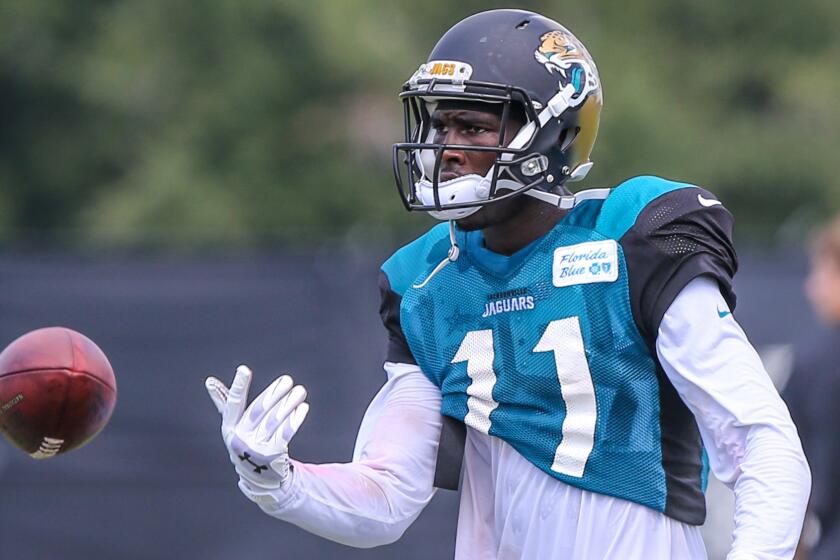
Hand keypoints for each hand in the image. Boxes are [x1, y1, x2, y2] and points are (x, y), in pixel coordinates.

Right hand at [206, 365, 309, 489]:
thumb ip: (225, 403)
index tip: (244, 369)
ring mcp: (255, 449)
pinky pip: (284, 434)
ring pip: (274, 421)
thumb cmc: (247, 441)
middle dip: (274, 394)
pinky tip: (302, 408)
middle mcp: (240, 438)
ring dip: (288, 404)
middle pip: (258, 411)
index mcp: (229, 428)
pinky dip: (294, 420)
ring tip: (300, 391)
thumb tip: (209, 381)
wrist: (259, 477)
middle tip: (288, 380)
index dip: (239, 386)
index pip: (233, 404)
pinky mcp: (272, 456)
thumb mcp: (235, 425)